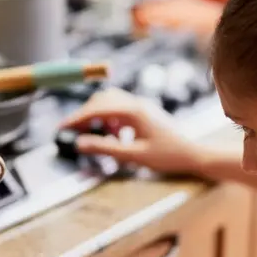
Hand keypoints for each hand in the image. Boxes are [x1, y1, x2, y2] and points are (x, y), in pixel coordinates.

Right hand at [59, 88, 203, 174]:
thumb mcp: (134, 155)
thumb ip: (105, 148)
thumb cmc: (168, 156)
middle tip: (72, 131)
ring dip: (98, 116)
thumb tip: (79, 143)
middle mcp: (136, 103)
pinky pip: (121, 109)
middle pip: (102, 100)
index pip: (97, 109)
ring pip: (111, 102)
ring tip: (94, 135)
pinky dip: (110, 119)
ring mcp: (142, 106)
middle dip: (85, 115)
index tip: (62, 127)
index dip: (77, 118)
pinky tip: (115, 136)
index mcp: (133, 111)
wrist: (194, 154)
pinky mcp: (145, 112)